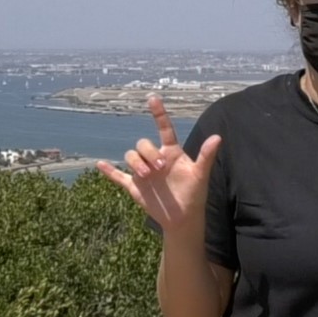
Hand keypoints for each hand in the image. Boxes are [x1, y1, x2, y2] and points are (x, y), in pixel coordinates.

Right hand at [96, 96, 220, 234]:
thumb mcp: (200, 175)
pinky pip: (119, 176)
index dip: (158, 113)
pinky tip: (99, 165)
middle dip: (148, 152)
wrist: (183, 218)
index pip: (163, 128)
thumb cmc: (194, 194)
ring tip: (147, 175)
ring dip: (135, 162)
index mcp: (171, 152)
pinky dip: (109, 171)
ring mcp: (144, 172)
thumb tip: (218, 137)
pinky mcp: (135, 186)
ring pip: (131, 156)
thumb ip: (206, 156)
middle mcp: (155, 158)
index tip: (153, 98)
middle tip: (160, 167)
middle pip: (143, 144)